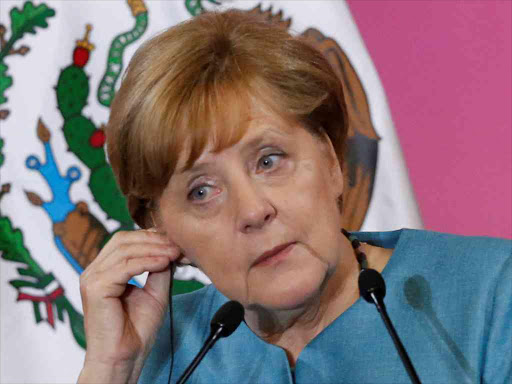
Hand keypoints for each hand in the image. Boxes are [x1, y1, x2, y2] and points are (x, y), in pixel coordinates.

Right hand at [78, 229, 179, 382]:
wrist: (125, 357)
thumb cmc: (136, 329)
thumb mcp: (155, 290)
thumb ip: (159, 267)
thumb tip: (170, 247)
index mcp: (105, 269)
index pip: (126, 240)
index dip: (152, 237)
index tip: (177, 241)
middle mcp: (94, 271)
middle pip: (123, 239)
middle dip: (154, 239)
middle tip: (178, 245)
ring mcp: (92, 278)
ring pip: (125, 249)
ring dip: (154, 248)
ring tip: (175, 253)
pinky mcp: (95, 288)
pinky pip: (125, 266)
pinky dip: (147, 261)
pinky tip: (164, 263)